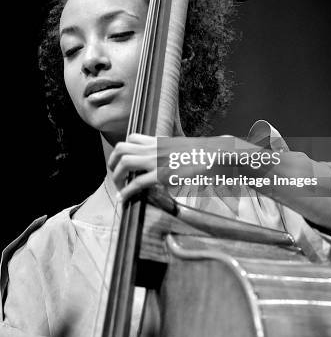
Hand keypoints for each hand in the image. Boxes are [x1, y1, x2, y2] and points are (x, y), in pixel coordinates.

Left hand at [108, 133, 242, 201]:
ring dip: (117, 177)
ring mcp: (156, 160)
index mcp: (159, 141)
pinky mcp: (161, 174)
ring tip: (119, 188)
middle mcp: (154, 148)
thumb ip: (170, 152)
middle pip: (121, 148)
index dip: (122, 149)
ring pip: (124, 163)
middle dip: (112, 162)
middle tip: (115, 175)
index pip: (132, 137)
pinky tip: (124, 198)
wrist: (213, 154)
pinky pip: (137, 182)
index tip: (121, 162)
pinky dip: (127, 191)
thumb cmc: (201, 154)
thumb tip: (166, 158)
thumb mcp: (182, 148)